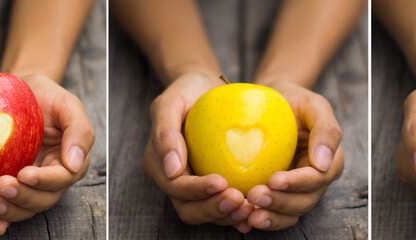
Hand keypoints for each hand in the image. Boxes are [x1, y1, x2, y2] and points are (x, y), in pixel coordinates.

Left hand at [0, 74, 94, 234]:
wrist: (11, 93)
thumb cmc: (42, 94)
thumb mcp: (65, 103)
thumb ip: (78, 130)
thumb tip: (75, 163)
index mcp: (69, 161)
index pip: (62, 178)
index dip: (45, 180)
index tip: (24, 174)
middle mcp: (51, 178)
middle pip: (43, 199)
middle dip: (22, 198)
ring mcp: (28, 185)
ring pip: (24, 208)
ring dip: (8, 211)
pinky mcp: (7, 187)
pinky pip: (4, 206)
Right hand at [142, 73, 256, 232]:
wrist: (204, 90)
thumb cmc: (186, 92)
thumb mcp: (171, 102)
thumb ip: (165, 132)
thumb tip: (172, 169)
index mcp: (159, 164)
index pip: (175, 186)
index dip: (197, 190)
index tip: (222, 182)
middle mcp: (173, 181)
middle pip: (189, 209)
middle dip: (213, 209)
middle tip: (239, 200)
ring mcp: (193, 187)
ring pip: (206, 214)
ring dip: (227, 216)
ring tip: (249, 208)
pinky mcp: (212, 188)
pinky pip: (223, 206)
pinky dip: (236, 213)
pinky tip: (256, 209)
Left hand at [244, 80, 343, 230]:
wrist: (270, 103)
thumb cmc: (293, 100)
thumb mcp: (313, 105)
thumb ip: (326, 130)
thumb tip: (323, 162)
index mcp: (329, 163)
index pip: (316, 179)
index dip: (296, 183)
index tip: (274, 180)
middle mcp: (315, 182)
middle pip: (302, 202)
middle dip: (280, 203)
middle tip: (254, 196)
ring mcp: (296, 192)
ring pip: (288, 213)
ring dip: (270, 217)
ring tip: (248, 215)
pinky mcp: (277, 195)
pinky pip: (272, 212)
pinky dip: (260, 217)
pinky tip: (242, 219)